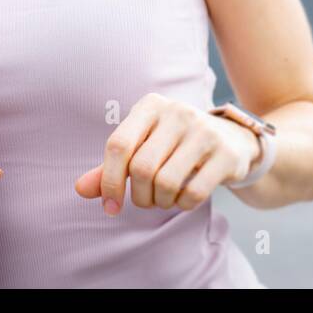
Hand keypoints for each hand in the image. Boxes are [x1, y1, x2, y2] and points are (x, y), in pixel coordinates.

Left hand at [73, 93, 257, 215]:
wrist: (232, 138)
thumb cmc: (175, 145)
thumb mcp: (143, 147)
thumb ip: (110, 168)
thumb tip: (80, 189)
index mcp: (150, 105)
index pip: (118, 145)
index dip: (109, 181)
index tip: (111, 206)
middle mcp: (177, 112)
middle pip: (141, 168)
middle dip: (139, 195)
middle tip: (146, 200)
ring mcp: (204, 131)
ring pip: (165, 182)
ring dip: (160, 202)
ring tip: (165, 198)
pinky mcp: (225, 154)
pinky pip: (193, 193)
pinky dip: (183, 205)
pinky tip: (184, 198)